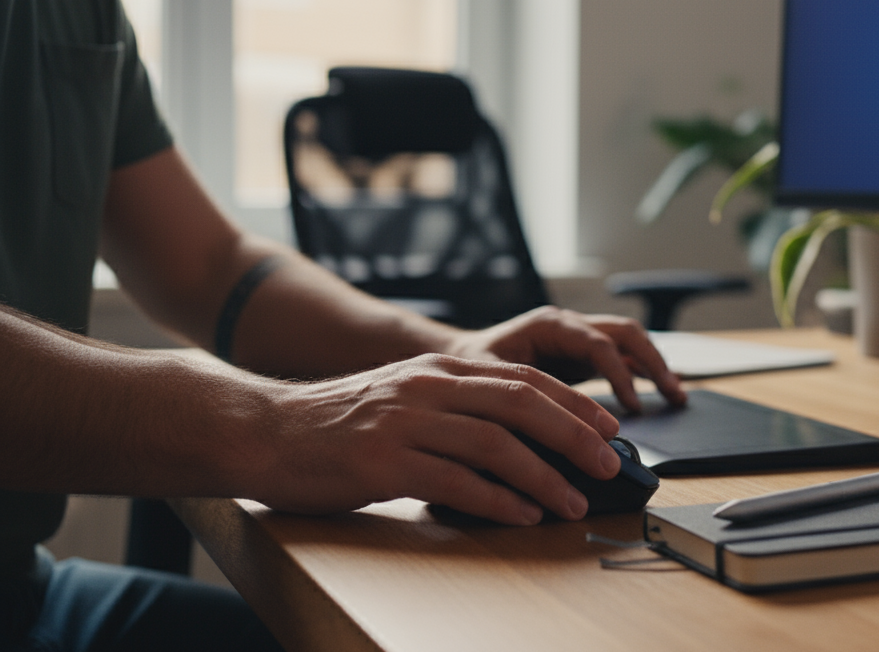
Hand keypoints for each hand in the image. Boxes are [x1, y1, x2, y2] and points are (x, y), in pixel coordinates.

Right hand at [251, 354, 624, 523]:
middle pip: (521, 405)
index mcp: (438, 370)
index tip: (608, 426)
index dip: (572, 402)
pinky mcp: (383, 464)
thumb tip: (521, 440)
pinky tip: (523, 514)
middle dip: (574, 435)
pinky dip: (497, 501)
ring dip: (544, 477)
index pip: (523, 378)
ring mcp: (405, 424)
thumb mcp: (403, 397)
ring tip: (573, 501)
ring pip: (496, 445)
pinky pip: (455, 483)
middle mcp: (427, 389)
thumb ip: (455, 408)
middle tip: (608, 464)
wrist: (264, 430)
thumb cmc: (338, 424)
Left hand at [447, 306, 684, 411]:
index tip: (633, 408)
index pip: (597, 344)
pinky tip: (660, 394)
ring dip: (655, 365)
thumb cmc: (466, 370)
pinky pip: (621, 357)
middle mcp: (567, 325)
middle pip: (624, 333)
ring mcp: (576, 337)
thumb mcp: (488, 385)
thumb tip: (554, 434)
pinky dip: (643, 373)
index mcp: (548, 325)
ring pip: (629, 341)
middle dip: (652, 362)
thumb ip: (522, 402)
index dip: (619, 376)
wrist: (454, 360)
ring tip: (677, 396)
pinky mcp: (580, 354)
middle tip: (673, 394)